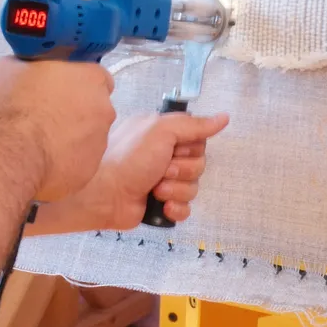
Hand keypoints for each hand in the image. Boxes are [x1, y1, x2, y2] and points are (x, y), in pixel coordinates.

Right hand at [0, 56, 116, 201]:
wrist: (11, 153)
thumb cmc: (13, 109)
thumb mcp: (9, 67)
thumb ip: (29, 64)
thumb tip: (25, 67)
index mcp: (90, 76)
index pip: (95, 74)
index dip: (76, 81)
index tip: (60, 86)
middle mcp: (103, 107)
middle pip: (94, 106)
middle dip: (75, 109)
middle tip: (47, 112)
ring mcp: (100, 140)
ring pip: (88, 135)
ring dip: (71, 135)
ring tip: (41, 137)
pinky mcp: (90, 168)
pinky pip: (79, 160)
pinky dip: (65, 158)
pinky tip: (43, 155)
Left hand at [65, 112, 228, 229]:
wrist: (103, 194)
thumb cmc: (127, 158)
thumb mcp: (160, 131)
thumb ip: (193, 125)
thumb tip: (223, 118)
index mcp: (162, 134)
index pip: (198, 140)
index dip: (191, 148)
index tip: (175, 149)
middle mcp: (163, 156)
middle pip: (199, 165)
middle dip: (182, 171)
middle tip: (161, 170)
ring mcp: (162, 181)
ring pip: (193, 188)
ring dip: (176, 189)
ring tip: (155, 188)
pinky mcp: (161, 204)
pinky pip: (185, 209)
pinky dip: (175, 208)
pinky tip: (161, 205)